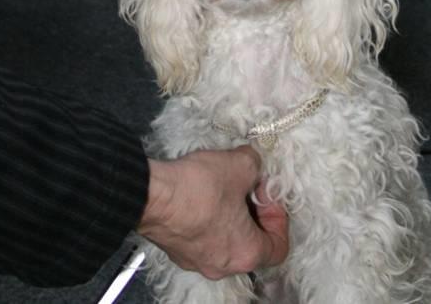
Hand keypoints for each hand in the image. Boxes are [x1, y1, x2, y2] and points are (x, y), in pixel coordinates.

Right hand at [139, 147, 288, 279]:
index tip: (268, 197)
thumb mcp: (241, 165)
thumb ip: (257, 166)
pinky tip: (202, 192)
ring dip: (230, 215)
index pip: (278, 248)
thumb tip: (255, 165)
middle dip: (253, 213)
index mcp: (246, 253)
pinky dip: (208, 218)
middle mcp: (222, 265)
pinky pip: (202, 237)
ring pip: (225, 240)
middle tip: (248, 186)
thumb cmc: (197, 189)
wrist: (150, 195)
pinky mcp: (177, 249)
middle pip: (251, 244)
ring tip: (224, 184)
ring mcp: (196, 260)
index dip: (279, 219)